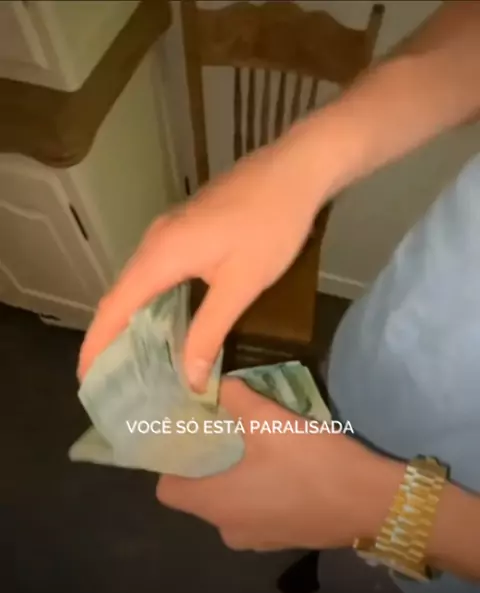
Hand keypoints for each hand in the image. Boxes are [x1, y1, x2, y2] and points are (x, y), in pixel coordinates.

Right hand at [77, 128, 321, 389]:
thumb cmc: (271, 227)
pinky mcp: (184, 229)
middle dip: (109, 338)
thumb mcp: (242, 285)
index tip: (86, 377)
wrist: (296, 168)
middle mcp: (154, 241)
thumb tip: (188, 378)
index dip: (97, 344)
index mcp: (161, 255)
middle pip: (119, 295)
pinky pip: (154, 273)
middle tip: (110, 379)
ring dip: (130, 321)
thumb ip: (210, 332)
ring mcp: (167, 231)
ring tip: (132, 361)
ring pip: (137, 283)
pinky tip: (162, 326)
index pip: (115, 306)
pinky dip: (149, 303)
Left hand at [157, 378, 400, 551]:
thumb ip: (237, 399)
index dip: (173, 465)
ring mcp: (257, 540)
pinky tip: (284, 471)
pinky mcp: (283, 541)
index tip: (188, 439)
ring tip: (256, 448)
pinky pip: (258, 514)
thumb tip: (218, 383)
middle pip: (201, 497)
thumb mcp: (271, 421)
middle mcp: (227, 529)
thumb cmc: (312, 465)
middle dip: (209, 467)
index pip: (167, 491)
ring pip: (232, 506)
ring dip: (238, 481)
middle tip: (224, 432)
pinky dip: (262, 495)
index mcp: (214, 503)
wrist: (372, 504)